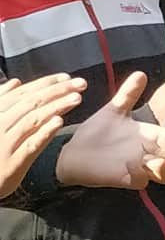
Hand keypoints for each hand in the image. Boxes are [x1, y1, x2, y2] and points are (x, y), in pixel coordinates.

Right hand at [0, 74, 85, 196]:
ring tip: (77, 98)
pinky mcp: (13, 162)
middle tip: (81, 83)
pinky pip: (30, 144)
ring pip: (32, 120)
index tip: (66, 77)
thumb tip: (15, 82)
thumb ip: (1, 101)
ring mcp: (5, 143)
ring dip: (56, 107)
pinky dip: (44, 132)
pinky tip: (59, 122)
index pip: (23, 93)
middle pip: (31, 103)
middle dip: (57, 91)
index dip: (45, 83)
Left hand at [55, 72, 164, 189]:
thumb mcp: (114, 110)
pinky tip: (128, 165)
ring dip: (163, 167)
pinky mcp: (127, 179)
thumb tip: (141, 73)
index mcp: (152, 137)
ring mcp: (141, 169)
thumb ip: (128, 94)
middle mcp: (150, 154)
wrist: (74, 152)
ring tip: (147, 159)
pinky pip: (142, 181)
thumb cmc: (97, 133)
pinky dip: (139, 174)